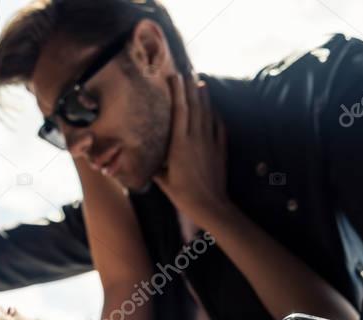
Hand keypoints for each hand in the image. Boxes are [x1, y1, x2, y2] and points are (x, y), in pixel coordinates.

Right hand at [153, 73, 229, 226]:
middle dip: (190, 87)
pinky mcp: (220, 149)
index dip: (177, 92)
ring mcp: (210, 142)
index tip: (174, 77)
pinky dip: (215, 114)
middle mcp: (196, 138)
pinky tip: (214, 108)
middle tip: (188, 71)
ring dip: (204, 97)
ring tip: (200, 82)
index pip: (179, 111)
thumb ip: (154, 165)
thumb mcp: (163, 180)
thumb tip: (143, 158)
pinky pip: (218, 126)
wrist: (210, 205)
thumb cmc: (183, 194)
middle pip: (194, 106)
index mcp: (179, 143)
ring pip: (207, 113)